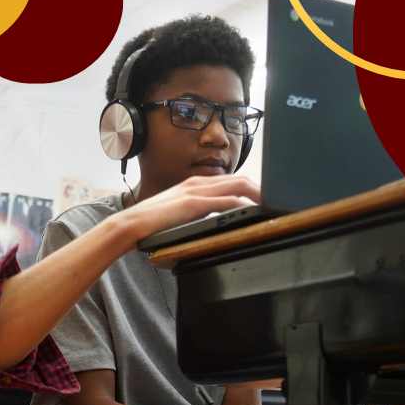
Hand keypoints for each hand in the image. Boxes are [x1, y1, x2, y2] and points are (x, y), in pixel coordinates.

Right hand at [123, 175, 260, 243]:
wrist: (131, 224)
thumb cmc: (150, 225)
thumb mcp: (176, 216)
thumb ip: (193, 216)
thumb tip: (206, 226)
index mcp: (193, 185)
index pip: (229, 180)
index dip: (249, 187)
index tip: (262, 197)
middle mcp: (197, 184)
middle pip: (239, 178)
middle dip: (260, 188)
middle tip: (274, 200)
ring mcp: (196, 192)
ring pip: (237, 185)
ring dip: (257, 194)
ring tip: (271, 204)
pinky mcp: (193, 204)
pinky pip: (226, 200)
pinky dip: (243, 204)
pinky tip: (254, 210)